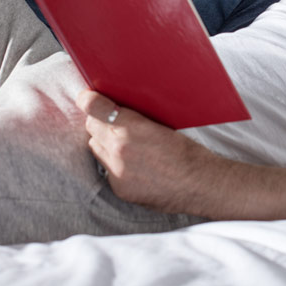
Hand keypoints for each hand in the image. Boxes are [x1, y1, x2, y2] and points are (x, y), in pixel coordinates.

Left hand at [78, 90, 219, 214]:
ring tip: (123, 144)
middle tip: (112, 122)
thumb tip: (113, 110)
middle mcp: (119, 149)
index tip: (85, 98)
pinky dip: (114, 165)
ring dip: (104, 143)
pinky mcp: (119, 188)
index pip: (95, 108)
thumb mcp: (161, 124)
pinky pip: (106, 170)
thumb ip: (132, 118)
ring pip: (96, 149)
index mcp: (131, 127)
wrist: (200, 184)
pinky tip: (131, 165)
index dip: (88, 101)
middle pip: (92, 128)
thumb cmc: (187, 151)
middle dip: (99, 123)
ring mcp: (117, 170)